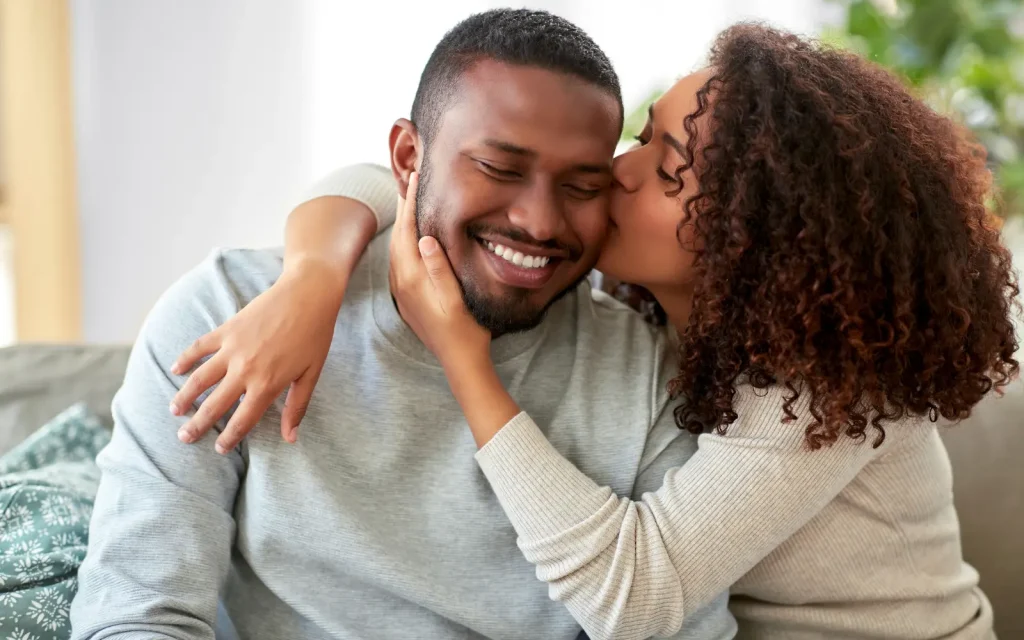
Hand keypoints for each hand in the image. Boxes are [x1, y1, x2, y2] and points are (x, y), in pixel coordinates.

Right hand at [170, 261, 342, 452]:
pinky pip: (200, 347)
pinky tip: (175, 368)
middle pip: (215, 404)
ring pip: (200, 379)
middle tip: (184, 438)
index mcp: (267, 384)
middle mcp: (245, 370)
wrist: (307, 294)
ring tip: (174, 410)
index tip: (219, 449)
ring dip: (184, 396)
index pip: (243, 420)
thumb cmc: (314, 335)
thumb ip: (297, 407)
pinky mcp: (227, 330)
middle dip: (197, 424)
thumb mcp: (311, 374)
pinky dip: (185, 358)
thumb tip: (291, 438)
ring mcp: (232, 349)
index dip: (230, 438)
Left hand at [388, 172, 490, 370]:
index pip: (407, 230)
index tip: (414, 177)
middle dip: (403, 207)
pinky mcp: (407, 298)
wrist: (460, 362)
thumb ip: (439, 269)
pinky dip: (404, 241)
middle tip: (410, 180)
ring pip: (397, 248)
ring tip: (410, 201)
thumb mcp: (457, 299)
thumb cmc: (466, 331)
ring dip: (402, 223)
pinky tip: (413, 237)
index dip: (410, 202)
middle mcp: (402, 283)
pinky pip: (400, 261)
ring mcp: (402, 291)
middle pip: (398, 235)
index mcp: (413, 279)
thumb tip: (424, 238)